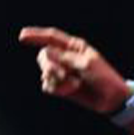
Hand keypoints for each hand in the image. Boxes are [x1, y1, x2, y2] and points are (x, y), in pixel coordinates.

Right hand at [18, 26, 133, 115]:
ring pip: (45, 73)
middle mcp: (66, 57)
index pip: (51, 37)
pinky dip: (57, 89)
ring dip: (56, 80)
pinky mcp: (62, 86)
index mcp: (74, 47)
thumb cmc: (104, 78)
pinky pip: (48, 86)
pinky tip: (70, 90)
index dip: (36, 35)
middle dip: (49, 66)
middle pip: (44, 56)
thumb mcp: (87, 64)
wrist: (111, 99)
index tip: (22, 36)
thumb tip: (45, 51)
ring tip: (74, 84)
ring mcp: (63, 72)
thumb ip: (65, 57)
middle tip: (62, 74)